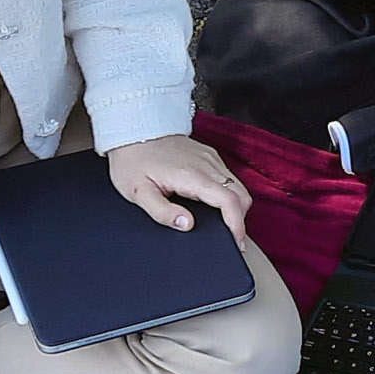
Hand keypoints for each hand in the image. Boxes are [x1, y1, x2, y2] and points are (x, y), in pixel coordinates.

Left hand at [105, 134, 251, 248]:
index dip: (237, 225)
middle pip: (241, 195)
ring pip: (238, 186)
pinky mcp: (209, 155)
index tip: (236, 243)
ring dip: (236, 207)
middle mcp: (206, 164)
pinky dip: (230, 194)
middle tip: (230, 239)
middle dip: (240, 219)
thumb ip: (162, 212)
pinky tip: (216, 204)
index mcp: (191, 175)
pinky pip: (229, 177)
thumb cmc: (133, 161)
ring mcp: (210, 158)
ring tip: (225, 224)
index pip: (229, 201)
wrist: (133, 131)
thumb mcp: (138, 192)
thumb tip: (187, 225)